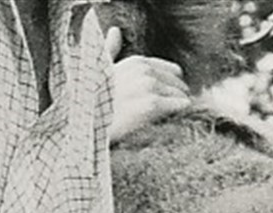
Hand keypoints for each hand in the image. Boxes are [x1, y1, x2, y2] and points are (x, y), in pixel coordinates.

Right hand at [105, 27, 191, 144]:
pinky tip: (167, 122)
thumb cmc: (95, 100)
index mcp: (137, 62)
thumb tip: (115, 31)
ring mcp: (148, 86)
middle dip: (177, 99)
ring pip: (182, 96)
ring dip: (177, 109)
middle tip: (165, 114)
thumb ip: (112, 50)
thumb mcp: (101, 70)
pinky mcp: (152, 104)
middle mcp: (144, 70)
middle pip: (180, 84)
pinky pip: (181, 106)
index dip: (172, 88)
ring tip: (163, 120)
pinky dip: (180, 114)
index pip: (175, 72)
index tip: (165, 101)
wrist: (90, 122)